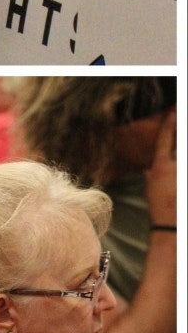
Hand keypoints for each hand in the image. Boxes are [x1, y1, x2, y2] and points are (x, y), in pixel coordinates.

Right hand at [144, 108, 175, 228]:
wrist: (172, 221)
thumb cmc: (159, 205)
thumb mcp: (150, 188)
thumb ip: (151, 175)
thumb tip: (150, 170)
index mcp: (160, 165)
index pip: (164, 139)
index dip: (168, 124)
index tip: (173, 112)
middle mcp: (173, 165)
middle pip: (177, 143)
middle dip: (178, 130)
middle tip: (178, 114)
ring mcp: (180, 171)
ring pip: (178, 155)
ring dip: (177, 153)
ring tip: (175, 156)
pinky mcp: (182, 177)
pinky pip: (178, 165)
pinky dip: (177, 163)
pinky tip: (176, 178)